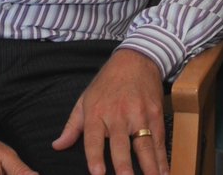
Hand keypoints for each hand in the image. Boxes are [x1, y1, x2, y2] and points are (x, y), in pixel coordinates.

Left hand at [52, 48, 167, 174]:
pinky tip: (165, 171)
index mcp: (97, 113)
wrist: (136, 59)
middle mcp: (118, 115)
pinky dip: (163, 156)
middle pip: (122, 144)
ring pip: (145, 144)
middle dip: (124, 164)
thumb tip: (57, 146)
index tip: (98, 174)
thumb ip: (72, 126)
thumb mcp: (85, 99)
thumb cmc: (107, 82)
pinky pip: (159, 139)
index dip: (95, 157)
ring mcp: (140, 114)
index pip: (94, 139)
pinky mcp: (156, 113)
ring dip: (150, 165)